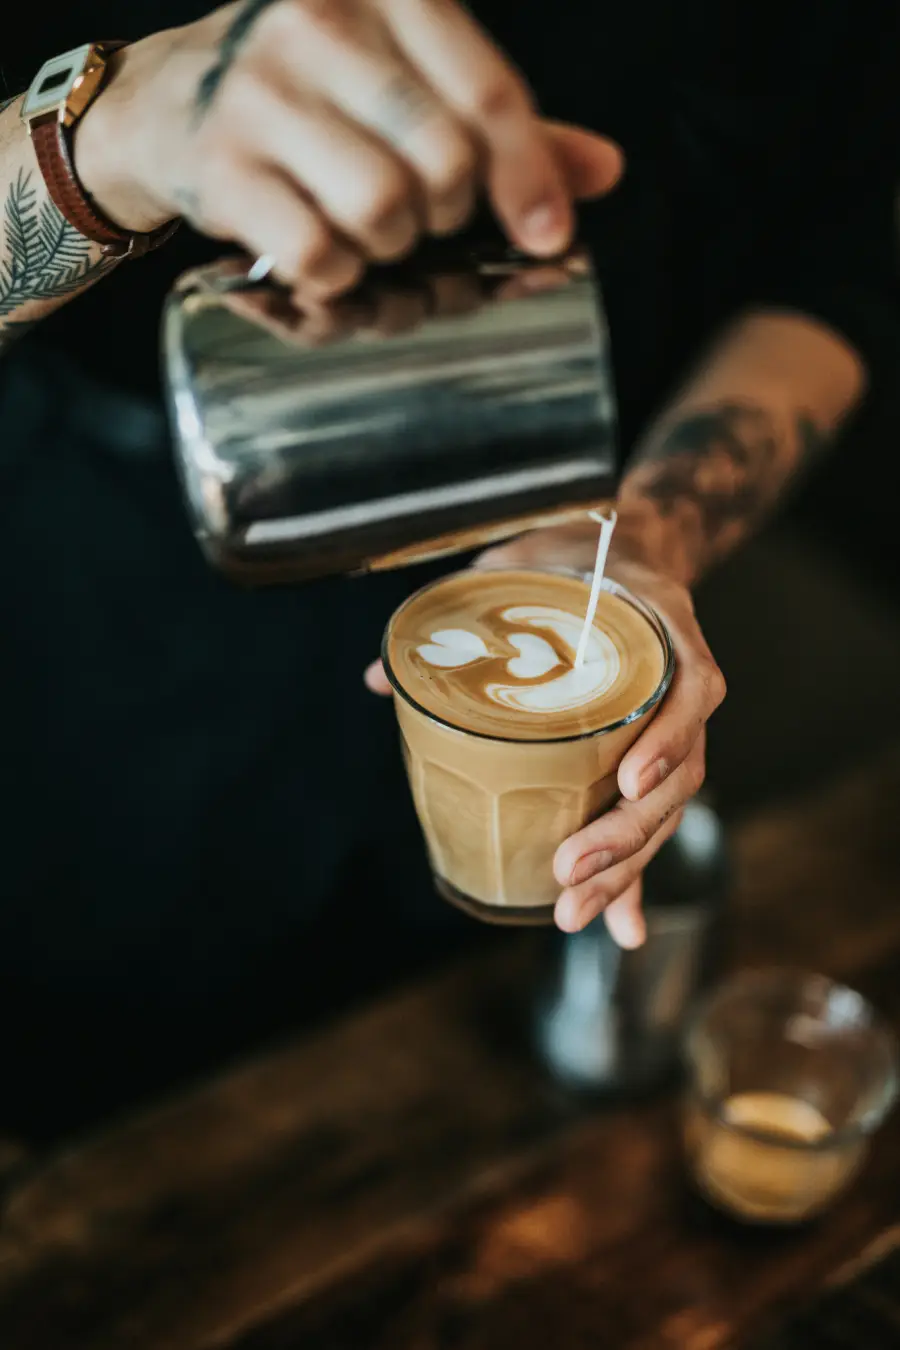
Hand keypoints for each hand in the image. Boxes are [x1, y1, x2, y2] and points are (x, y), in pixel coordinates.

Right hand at [74, 0, 623, 300]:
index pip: (489, 93)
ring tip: (367, 233)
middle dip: (447, 215)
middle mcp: (323, 23)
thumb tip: (602, 171)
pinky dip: (336, 278)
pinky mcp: (223, 164)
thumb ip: (498, 123)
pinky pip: (317, 252)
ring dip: (391, 249)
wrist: (169, 101)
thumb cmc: (313, 92)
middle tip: (421, 218)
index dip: (530, 178)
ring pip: (383, 210)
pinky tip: (325, 256)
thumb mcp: (407, 80)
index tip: (549, 236)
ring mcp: (264, 92)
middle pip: (444, 163)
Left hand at [367, 519, 725, 946]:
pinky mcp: (653, 757)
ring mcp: (673, 725)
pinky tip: (618, 930)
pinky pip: (650, 820)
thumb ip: (464, 616)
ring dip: (625, 868)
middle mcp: (682, 681)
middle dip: (626, 833)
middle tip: (568, 872)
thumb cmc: (572, 562)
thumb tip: (376, 678)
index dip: (667, 737)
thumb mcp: (522, 569)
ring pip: (666, 808)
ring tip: (573, 913)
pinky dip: (634, 877)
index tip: (628, 779)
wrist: (623, 553)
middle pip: (679, 772)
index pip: (691, 686)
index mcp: (662, 627)